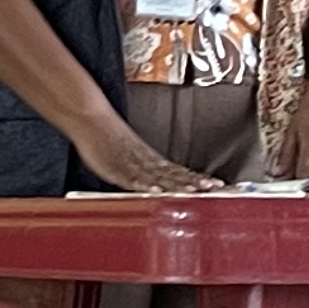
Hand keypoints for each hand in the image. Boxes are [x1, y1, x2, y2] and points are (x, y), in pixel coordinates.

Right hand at [80, 123, 213, 195]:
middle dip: (194, 182)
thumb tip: (160, 182)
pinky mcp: (116, 168)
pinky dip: (144, 185)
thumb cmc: (108, 136)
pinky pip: (131, 179)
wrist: (91, 117)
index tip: (217, 185)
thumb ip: (146, 168)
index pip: (179, 171)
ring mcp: (132, 164)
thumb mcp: (131, 154)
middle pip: (174, 174)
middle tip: (214, 187)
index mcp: (150, 159)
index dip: (197, 178)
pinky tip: (155, 190)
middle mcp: (145, 161)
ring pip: (158, 176)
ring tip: (195, 190)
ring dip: (176, 184)